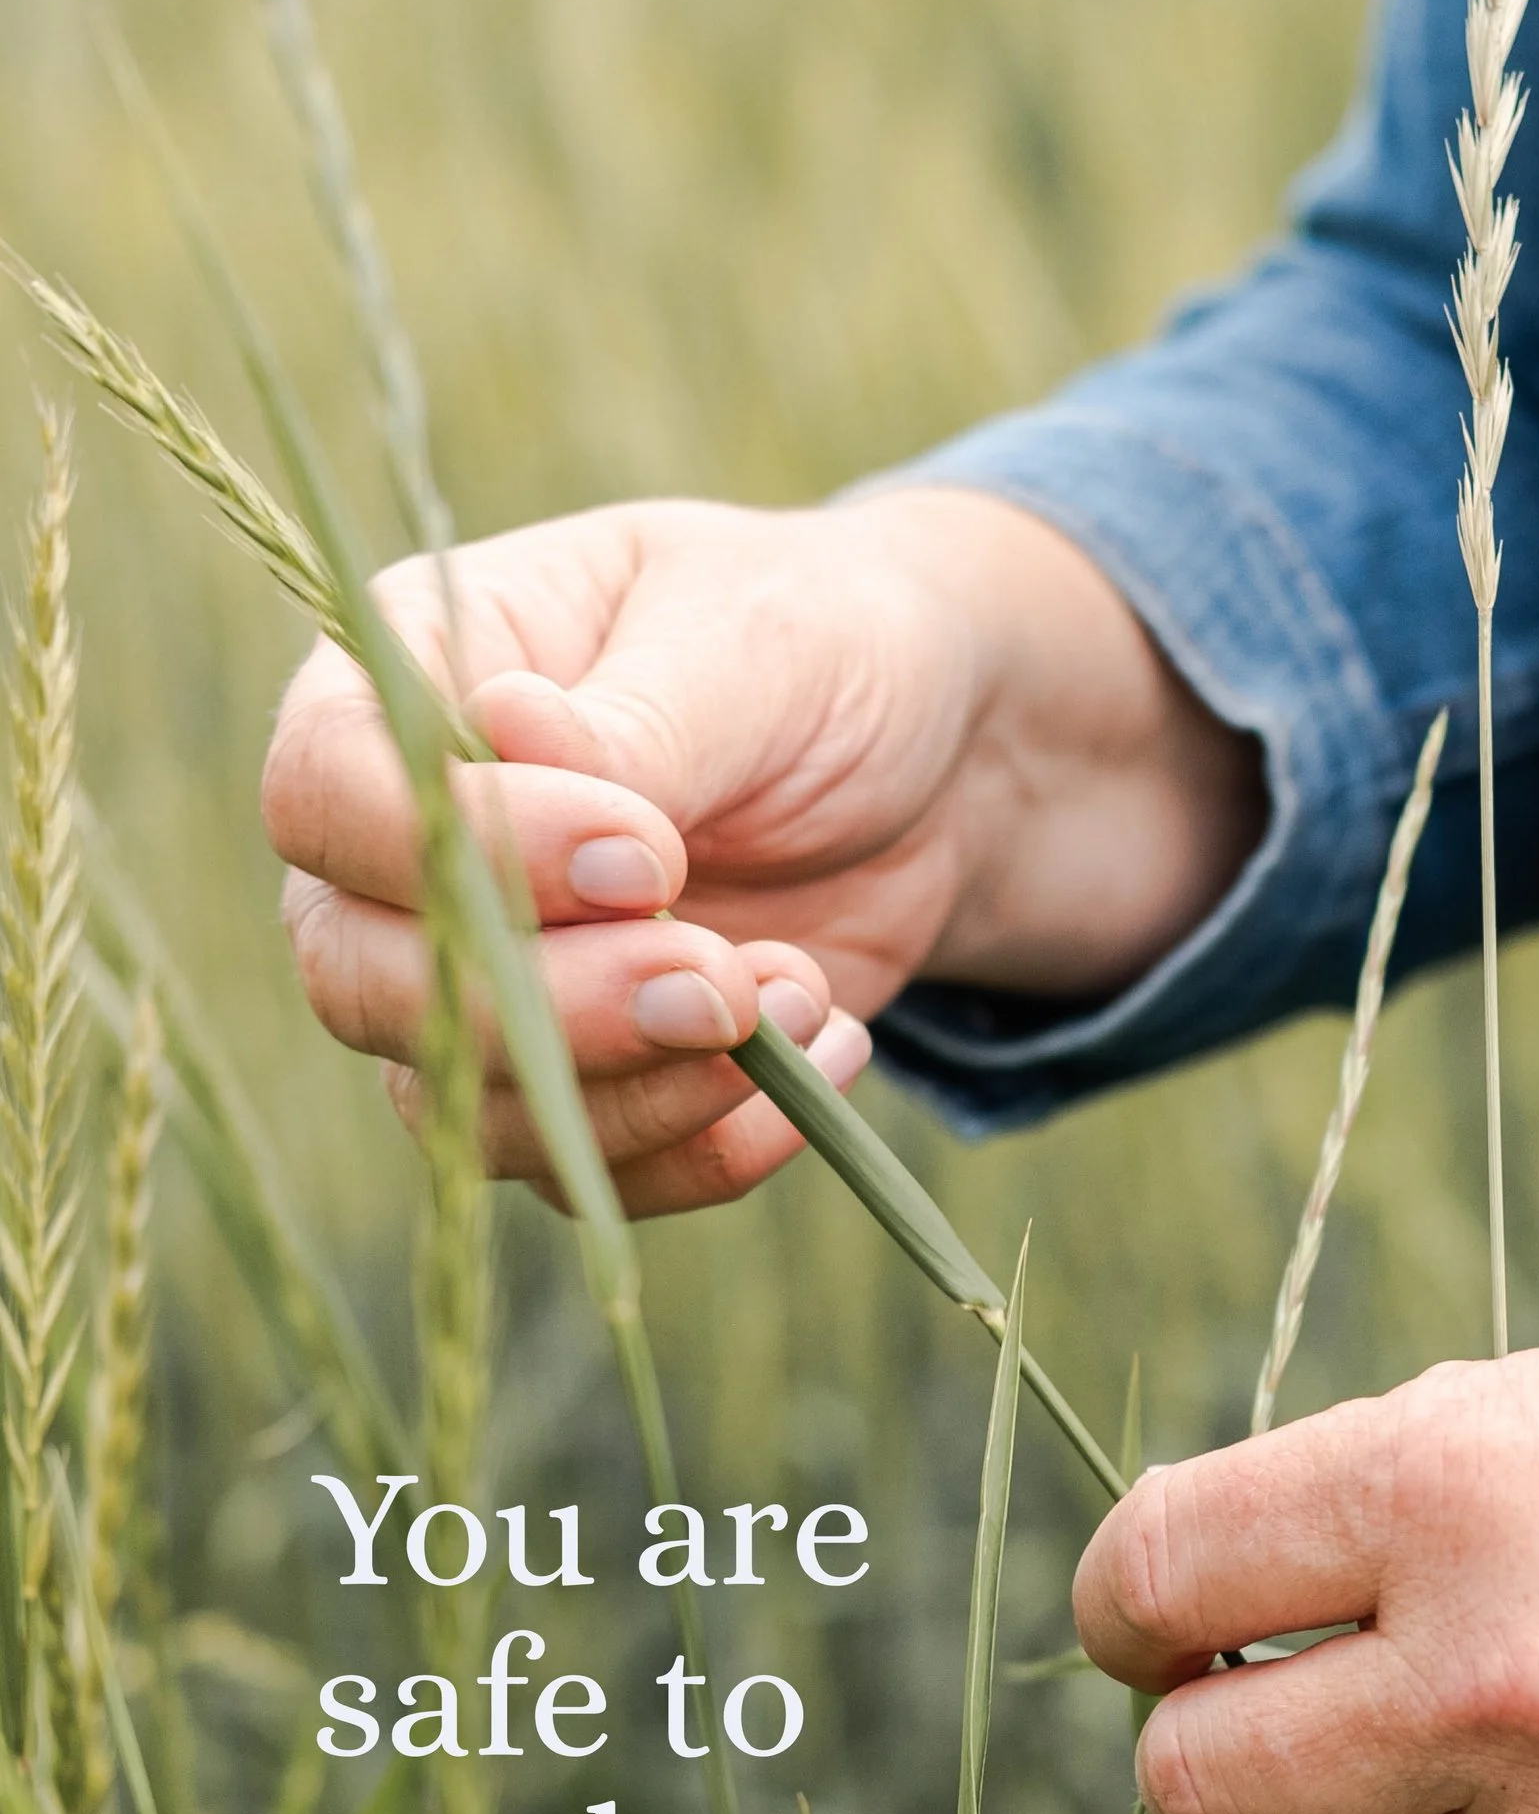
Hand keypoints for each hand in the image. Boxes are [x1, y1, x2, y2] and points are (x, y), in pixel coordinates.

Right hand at [265, 488, 1264, 1212]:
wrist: (936, 758)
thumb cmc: (816, 648)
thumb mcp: (750, 641)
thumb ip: (635, 717)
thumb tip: (505, 725)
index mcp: (410, 680)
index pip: (327, 794)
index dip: (465, 852)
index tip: (648, 856)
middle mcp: (405, 852)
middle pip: (363, 983)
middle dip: (554, 1010)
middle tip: (720, 981)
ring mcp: (482, 980)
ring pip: (468, 1105)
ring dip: (648, 1090)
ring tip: (805, 998)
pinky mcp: (582, 1077)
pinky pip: (589, 1172)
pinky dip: (713, 1147)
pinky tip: (828, 1051)